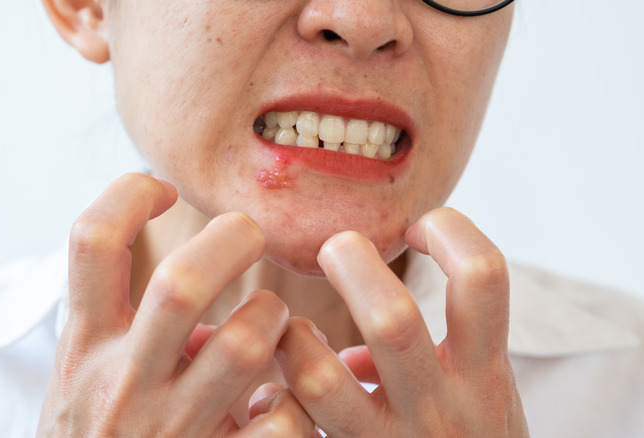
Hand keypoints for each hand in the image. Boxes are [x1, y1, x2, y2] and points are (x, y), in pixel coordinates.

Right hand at [37, 173, 314, 436]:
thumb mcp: (86, 379)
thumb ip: (126, 327)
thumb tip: (206, 285)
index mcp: (84, 348)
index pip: (90, 242)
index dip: (128, 194)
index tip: (161, 188)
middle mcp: (121, 384)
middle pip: (182, 282)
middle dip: (231, 240)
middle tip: (250, 234)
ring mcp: (171, 431)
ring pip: (247, 342)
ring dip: (276, 320)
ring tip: (272, 328)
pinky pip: (283, 422)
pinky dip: (295, 407)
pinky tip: (280, 410)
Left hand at [275, 208, 528, 436]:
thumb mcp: (482, 395)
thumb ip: (437, 351)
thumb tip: (355, 339)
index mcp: (485, 375)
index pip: (483, 278)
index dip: (449, 232)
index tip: (419, 226)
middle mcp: (442, 409)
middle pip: (390, 318)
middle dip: (352, 266)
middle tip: (335, 248)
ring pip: (318, 376)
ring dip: (293, 339)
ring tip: (292, 330)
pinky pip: (291, 424)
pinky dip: (273, 399)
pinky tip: (274, 398)